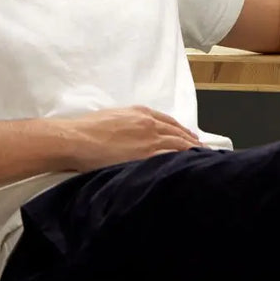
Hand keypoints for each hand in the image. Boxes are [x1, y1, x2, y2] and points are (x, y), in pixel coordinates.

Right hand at [59, 106, 203, 172]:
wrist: (77, 139)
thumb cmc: (87, 129)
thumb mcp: (113, 117)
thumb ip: (129, 123)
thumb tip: (134, 133)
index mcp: (141, 113)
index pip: (169, 121)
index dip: (182, 130)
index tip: (189, 137)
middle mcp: (150, 124)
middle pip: (178, 133)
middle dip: (191, 142)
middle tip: (202, 150)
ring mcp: (150, 140)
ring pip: (179, 145)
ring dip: (191, 152)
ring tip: (201, 160)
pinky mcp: (146, 156)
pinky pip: (171, 158)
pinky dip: (182, 162)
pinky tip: (189, 168)